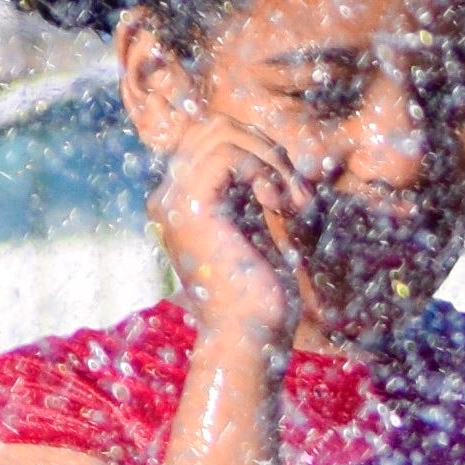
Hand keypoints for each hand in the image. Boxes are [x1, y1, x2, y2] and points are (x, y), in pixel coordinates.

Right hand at [148, 114, 313, 356]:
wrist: (250, 339)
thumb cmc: (260, 298)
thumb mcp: (257, 231)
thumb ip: (251, 193)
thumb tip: (272, 158)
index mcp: (181, 201)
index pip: (209, 138)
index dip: (256, 148)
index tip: (289, 191)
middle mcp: (168, 195)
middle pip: (212, 125)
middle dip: (265, 146)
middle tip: (296, 192)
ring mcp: (174, 199)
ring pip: (220, 132)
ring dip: (270, 158)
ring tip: (292, 200)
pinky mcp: (193, 208)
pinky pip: (228, 155)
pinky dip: (264, 171)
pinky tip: (279, 205)